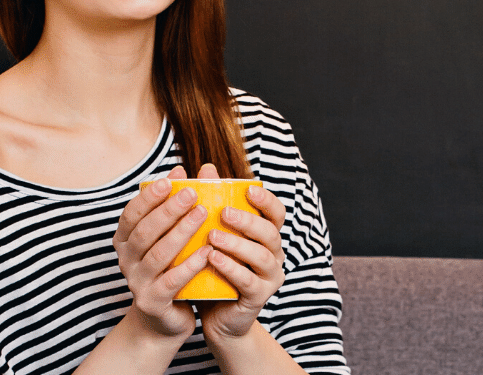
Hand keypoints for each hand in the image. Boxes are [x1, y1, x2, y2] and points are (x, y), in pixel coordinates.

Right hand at [113, 165, 211, 338]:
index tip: (170, 180)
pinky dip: (189, 265)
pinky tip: (207, 251)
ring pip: (157, 254)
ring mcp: (137, 282)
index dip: (149, 197)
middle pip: (144, 231)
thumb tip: (180, 169)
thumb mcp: (167, 237)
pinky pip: (171, 281)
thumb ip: (171, 207)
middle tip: (192, 193)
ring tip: (203, 214)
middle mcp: (126, 260)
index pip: (131, 214)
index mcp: (124, 241)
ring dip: (181, 232)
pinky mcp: (152, 302)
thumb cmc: (169, 269)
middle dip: (168, 210)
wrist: (164, 320)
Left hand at [192, 163, 286, 341]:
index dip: (267, 200)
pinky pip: (248, 281)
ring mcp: (269, 277)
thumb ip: (212, 203)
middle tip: (224, 212)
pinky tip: (212, 258)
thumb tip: (206, 167)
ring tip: (212, 235)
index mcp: (265, 236)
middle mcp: (273, 254)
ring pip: (262, 256)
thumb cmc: (212, 268)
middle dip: (248, 220)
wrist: (213, 313)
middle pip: (271, 233)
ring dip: (237, 244)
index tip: (249, 189)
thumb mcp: (210, 234)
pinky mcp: (258, 297)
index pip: (276, 213)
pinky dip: (230, 268)